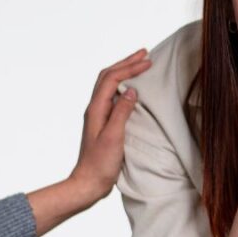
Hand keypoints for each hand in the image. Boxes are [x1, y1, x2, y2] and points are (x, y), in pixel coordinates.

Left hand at [67, 49, 152, 205]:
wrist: (88, 183)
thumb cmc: (100, 164)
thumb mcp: (114, 137)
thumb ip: (121, 112)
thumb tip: (132, 90)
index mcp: (96, 109)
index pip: (112, 79)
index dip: (130, 67)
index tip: (149, 62)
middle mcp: (95, 108)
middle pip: (108, 76)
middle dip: (126, 63)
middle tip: (145, 53)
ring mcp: (98, 115)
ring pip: (109, 84)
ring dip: (124, 71)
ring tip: (139, 64)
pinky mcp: (103, 122)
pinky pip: (112, 95)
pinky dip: (123, 85)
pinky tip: (132, 88)